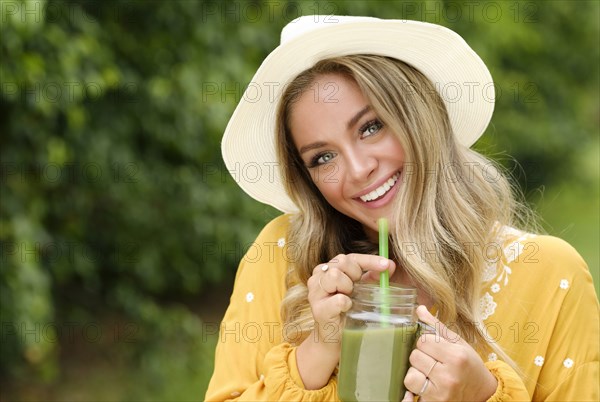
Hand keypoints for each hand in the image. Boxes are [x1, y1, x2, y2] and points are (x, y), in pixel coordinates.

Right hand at [297, 253, 394, 389]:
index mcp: (329, 268)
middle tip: (358, 289)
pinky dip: (346, 304)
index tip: (386, 265)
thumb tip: (390, 265)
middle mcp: (318, 276)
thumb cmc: (348, 311)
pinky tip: (347, 308)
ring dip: (348, 287)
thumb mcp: (361, 290)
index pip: (351, 257)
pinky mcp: (318, 310)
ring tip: (350, 299)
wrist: (336, 338)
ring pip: (335, 276)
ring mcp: (315, 292)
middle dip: (355, 274)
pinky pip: (338, 300)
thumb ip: (372, 276)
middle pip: (341, 262)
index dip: (370, 260)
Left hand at [402, 306, 496, 401]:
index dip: (426, 342)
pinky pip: (411, 392)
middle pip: (414, 356)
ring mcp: (441, 393)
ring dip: (416, 373)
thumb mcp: (458, 343)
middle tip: (433, 361)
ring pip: (410, 376)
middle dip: (421, 357)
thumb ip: (437, 326)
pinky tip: (426, 384)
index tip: (435, 348)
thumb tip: (419, 309)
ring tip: (429, 373)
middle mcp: (448, 376)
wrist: (483, 394)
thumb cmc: (469, 366)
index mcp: (456, 357)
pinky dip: (415, 387)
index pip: (423, 340)